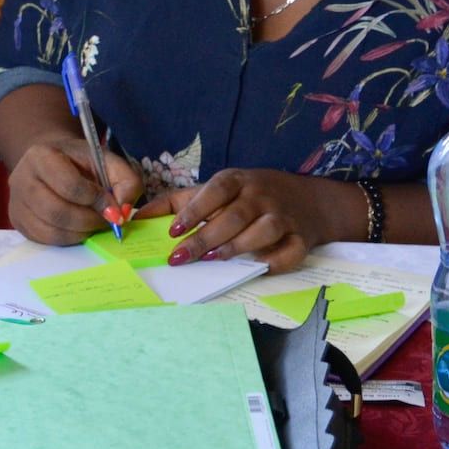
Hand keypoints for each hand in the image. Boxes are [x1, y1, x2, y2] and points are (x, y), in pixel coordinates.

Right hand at [7, 137, 142, 245]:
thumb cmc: (80, 162)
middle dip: (89, 221)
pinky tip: (78, 228)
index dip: (96, 200)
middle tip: (105, 221)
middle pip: (57, 212)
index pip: (69, 186)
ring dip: (80, 233)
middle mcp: (21, 179)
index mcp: (41, 156)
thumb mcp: (108, 161)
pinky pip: (45, 240)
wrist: (52, 161)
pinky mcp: (17, 221)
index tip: (112, 206)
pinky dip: (68, 239)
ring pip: (51, 230)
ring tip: (93, 224)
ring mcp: (16, 202)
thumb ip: (126, 182)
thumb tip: (121, 213)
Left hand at [141, 169, 336, 271]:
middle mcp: (261, 196)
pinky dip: (274, 261)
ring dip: (236, 247)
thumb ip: (180, 201)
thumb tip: (138, 215)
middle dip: (205, 238)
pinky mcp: (302, 238)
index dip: (194, 210)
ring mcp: (283, 216)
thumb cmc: (251, 195)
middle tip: (181, 257)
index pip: (215, 191)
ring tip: (212, 260)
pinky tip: (256, 267)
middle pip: (234, 216)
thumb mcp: (219, 189)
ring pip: (262, 231)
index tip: (173, 231)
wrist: (309, 200)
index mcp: (237, 181)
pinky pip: (290, 252)